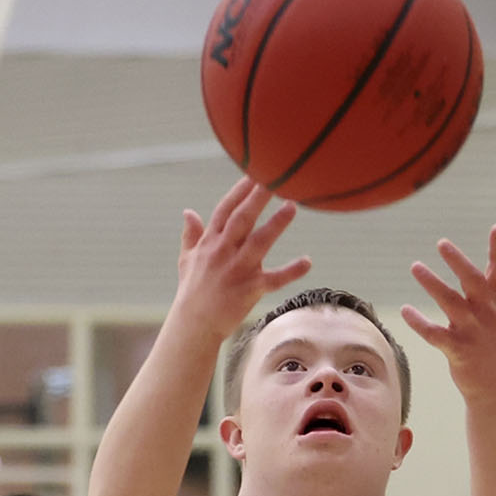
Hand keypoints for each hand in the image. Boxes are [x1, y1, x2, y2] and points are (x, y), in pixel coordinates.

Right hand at [173, 179, 312, 343]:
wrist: (194, 325)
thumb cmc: (192, 291)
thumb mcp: (186, 260)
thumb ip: (190, 235)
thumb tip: (188, 212)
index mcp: (210, 242)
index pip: (225, 209)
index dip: (240, 190)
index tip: (254, 170)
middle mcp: (223, 252)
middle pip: (242, 219)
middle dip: (257, 198)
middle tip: (275, 178)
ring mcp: (237, 270)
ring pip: (258, 243)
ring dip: (276, 224)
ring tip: (292, 206)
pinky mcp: (250, 290)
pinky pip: (274, 279)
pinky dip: (291, 271)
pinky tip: (308, 261)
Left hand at [401, 226, 495, 398]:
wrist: (495, 385)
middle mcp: (487, 314)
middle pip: (473, 282)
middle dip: (458, 262)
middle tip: (442, 243)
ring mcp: (473, 332)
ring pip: (451, 303)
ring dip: (432, 283)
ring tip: (415, 266)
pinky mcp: (458, 350)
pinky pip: (434, 334)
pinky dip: (419, 322)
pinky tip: (405, 310)